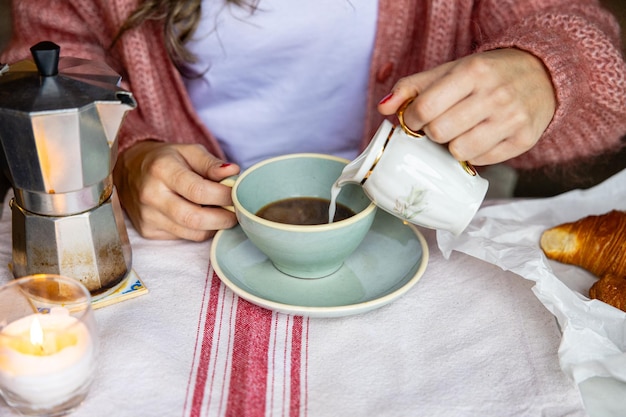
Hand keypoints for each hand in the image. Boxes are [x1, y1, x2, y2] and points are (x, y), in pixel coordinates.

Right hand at [113, 141, 239, 240]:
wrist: (128, 171)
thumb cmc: (165, 160)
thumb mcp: (188, 151)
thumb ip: (211, 163)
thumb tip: (234, 173)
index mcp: (162, 169)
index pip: (199, 191)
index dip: (224, 196)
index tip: (236, 195)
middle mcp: (151, 195)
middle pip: (195, 218)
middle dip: (223, 218)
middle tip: (236, 213)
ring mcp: (147, 216)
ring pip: (192, 233)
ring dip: (214, 226)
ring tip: (222, 214)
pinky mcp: (147, 231)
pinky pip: (183, 237)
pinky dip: (199, 230)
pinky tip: (201, 217)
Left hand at [378, 48, 555, 164]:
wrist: (543, 74)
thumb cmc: (487, 74)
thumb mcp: (450, 70)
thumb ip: (412, 87)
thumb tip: (383, 107)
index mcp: (474, 71)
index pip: (425, 108)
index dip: (412, 119)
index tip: (416, 118)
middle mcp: (495, 95)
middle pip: (440, 133)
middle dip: (432, 133)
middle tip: (439, 125)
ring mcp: (512, 119)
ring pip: (459, 151)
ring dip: (452, 146)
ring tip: (459, 132)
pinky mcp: (523, 140)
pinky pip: (482, 161)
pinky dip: (474, 153)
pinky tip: (479, 138)